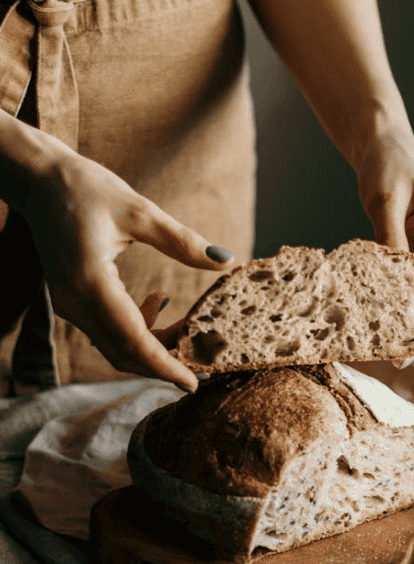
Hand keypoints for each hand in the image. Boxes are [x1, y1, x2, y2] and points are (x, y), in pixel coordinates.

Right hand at [20, 149, 232, 389]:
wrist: (38, 180)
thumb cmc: (86, 188)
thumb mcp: (139, 210)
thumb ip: (181, 241)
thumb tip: (225, 260)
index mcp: (90, 281)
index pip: (132, 339)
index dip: (164, 366)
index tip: (192, 383)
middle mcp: (74, 301)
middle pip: (122, 353)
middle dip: (162, 362)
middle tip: (201, 360)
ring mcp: (68, 304)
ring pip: (113, 345)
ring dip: (151, 346)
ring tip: (186, 327)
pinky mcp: (70, 301)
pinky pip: (105, 330)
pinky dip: (135, 330)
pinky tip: (158, 301)